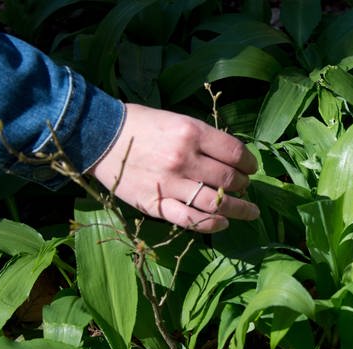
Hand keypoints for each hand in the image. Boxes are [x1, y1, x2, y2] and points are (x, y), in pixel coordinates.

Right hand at [89, 103, 259, 232]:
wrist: (101, 137)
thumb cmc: (142, 125)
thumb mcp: (177, 120)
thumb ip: (204, 139)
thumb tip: (232, 158)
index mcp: (191, 132)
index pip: (235, 152)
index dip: (250, 163)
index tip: (251, 168)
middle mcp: (184, 158)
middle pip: (229, 179)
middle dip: (244, 185)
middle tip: (245, 187)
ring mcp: (170, 183)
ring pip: (216, 203)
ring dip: (239, 209)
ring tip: (249, 211)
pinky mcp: (155, 203)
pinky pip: (190, 219)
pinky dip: (211, 224)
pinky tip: (223, 223)